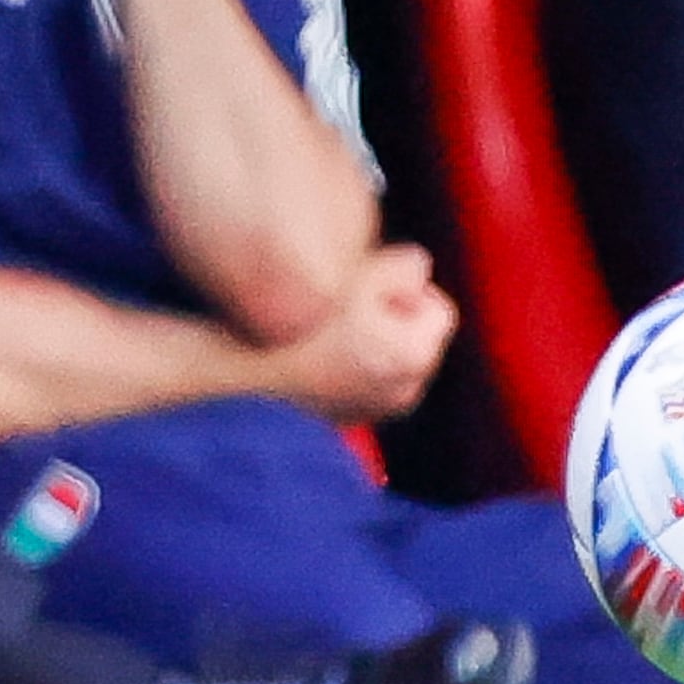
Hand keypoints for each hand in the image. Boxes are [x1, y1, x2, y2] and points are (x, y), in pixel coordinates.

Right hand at [271, 243, 455, 424]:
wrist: (245, 373)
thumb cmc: (304, 321)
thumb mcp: (362, 276)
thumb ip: (406, 266)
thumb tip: (421, 271)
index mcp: (414, 358)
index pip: (438, 310)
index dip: (405, 290)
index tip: (367, 288)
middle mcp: (404, 392)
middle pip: (417, 337)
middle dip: (394, 316)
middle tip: (348, 304)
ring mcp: (375, 409)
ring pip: (391, 359)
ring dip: (374, 340)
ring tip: (328, 326)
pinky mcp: (347, 418)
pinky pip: (366, 381)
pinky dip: (352, 364)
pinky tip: (316, 349)